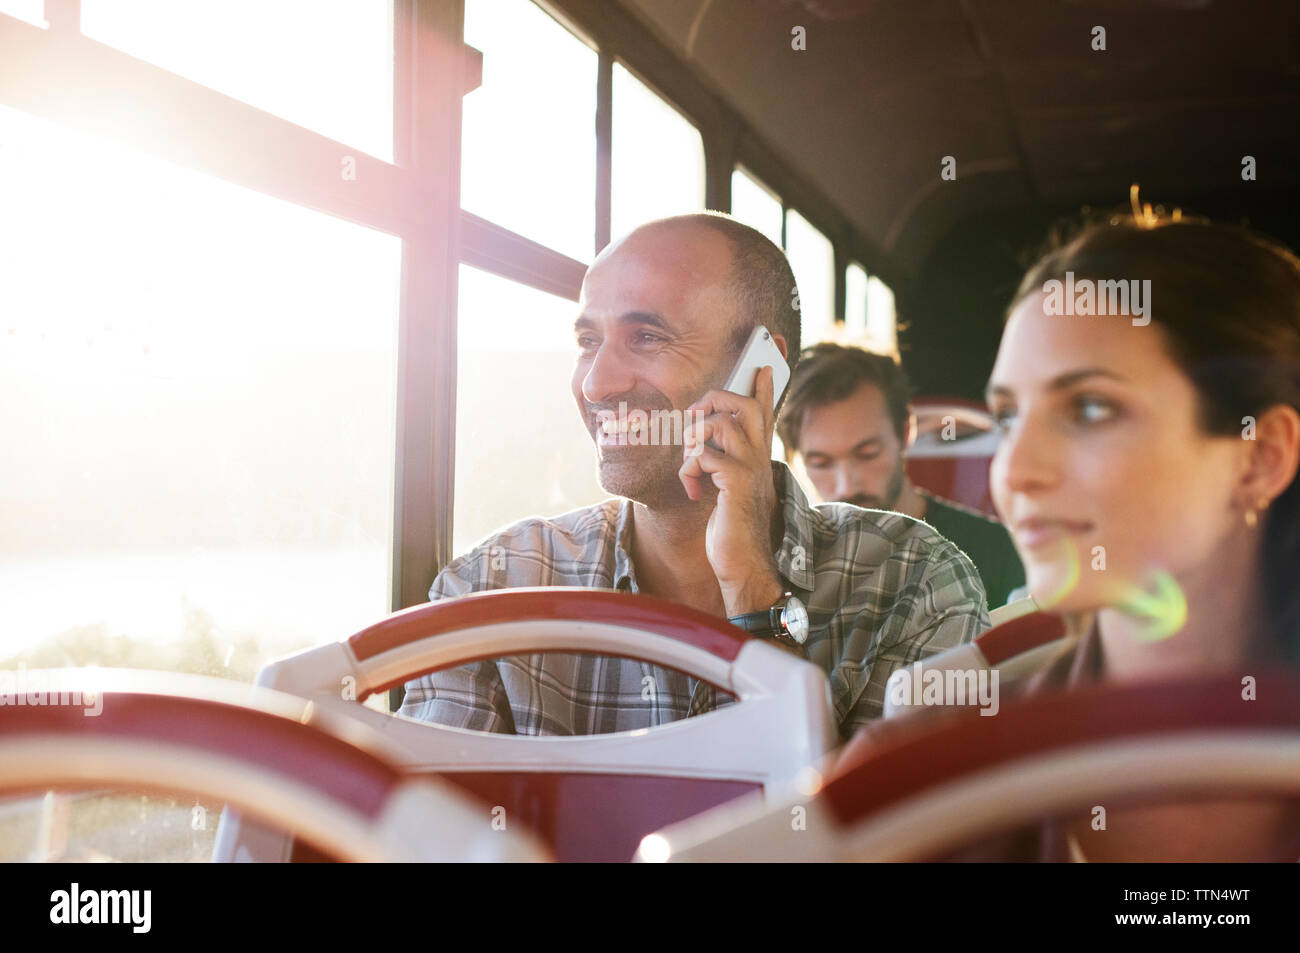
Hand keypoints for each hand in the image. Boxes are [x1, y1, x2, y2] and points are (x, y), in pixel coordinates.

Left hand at [680, 366, 784, 615]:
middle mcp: (760, 458)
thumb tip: (701, 438)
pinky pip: (704, 455)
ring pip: (720, 423)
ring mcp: (751, 470)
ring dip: (693, 440)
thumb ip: (721, 462)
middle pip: (743, 404)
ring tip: (691, 465)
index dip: (764, 384)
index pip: (765, 411)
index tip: (765, 360)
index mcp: (759, 457)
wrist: (743, 566)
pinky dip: (689, 470)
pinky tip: (694, 491)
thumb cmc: (732, 529)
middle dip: (714, 399)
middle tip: (696, 419)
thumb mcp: (728, 489)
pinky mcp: (737, 485)